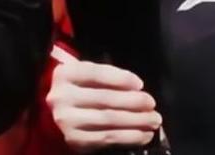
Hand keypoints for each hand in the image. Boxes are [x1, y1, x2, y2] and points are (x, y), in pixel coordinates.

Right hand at [47, 59, 161, 152]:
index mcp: (65, 74)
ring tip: (153, 120)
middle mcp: (62, 97)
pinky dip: (130, 137)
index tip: (140, 84)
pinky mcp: (75, 140)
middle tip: (152, 104)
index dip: (121, 79)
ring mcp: (67, 121)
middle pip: (105, 98)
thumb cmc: (80, 89)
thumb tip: (137, 87)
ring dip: (136, 121)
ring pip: (108, 119)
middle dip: (134, 102)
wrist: (60, 113)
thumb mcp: (87, 75)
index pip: (96, 74)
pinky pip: (108, 138)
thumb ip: (107, 76)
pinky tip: (143, 135)